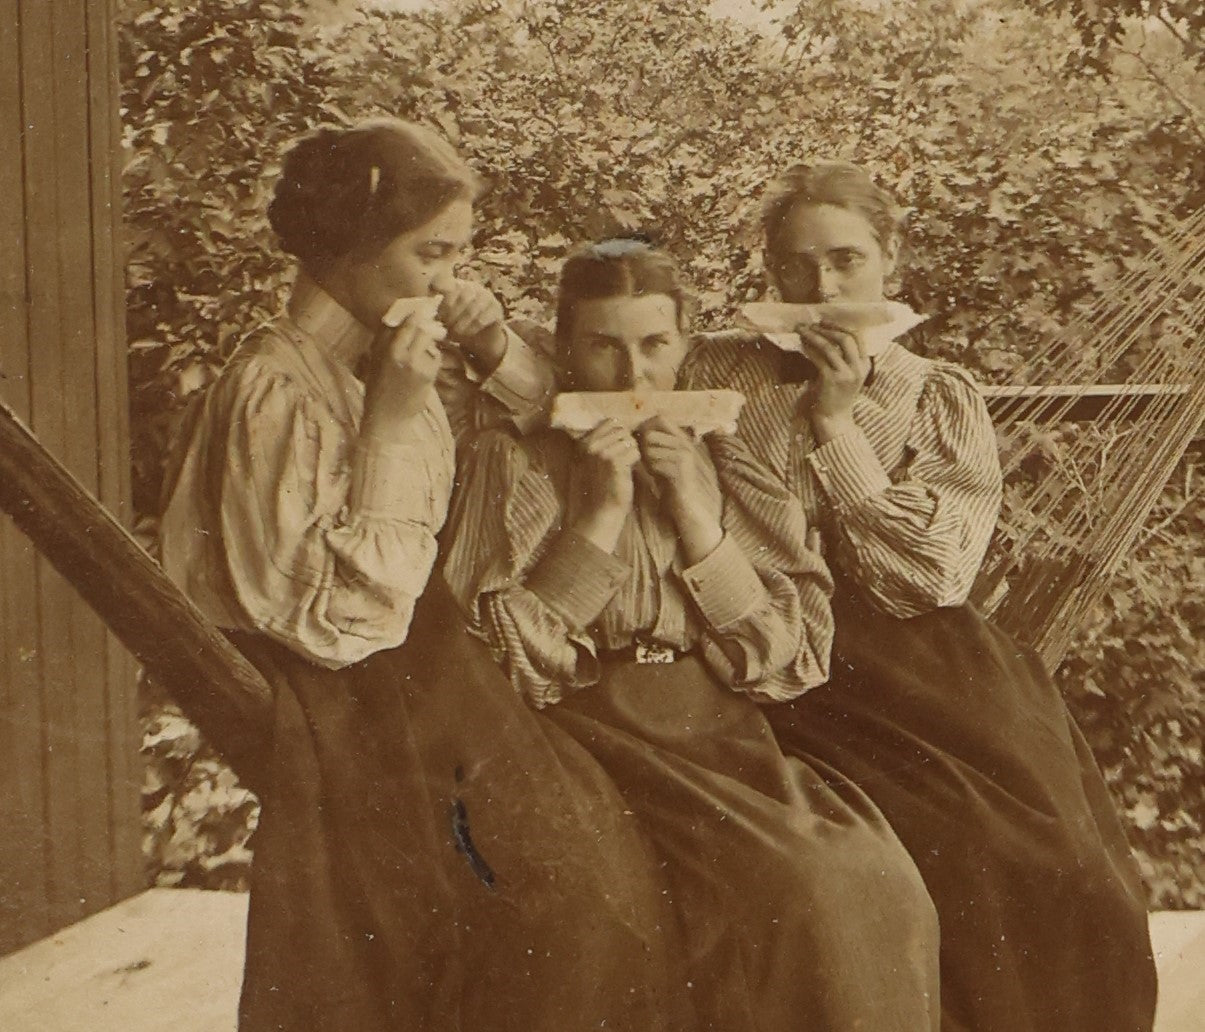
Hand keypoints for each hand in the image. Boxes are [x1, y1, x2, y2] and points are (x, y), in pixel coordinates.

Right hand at [363, 312, 445, 428]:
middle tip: (430, 315)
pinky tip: (425, 369)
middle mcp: (395, 350)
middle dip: (424, 319)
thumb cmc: (379, 389)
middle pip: (415, 324)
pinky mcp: (426, 373)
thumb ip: (384, 340)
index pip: (396, 319)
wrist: (386, 417)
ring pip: (427, 339)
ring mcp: (412, 361)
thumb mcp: (375, 361)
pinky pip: (435, 356)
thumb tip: (396, 319)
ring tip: (424, 350)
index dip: (409, 309)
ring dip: (429, 341)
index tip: (418, 305)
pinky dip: (433, 359)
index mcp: (380, 346)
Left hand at [435, 277, 506, 372]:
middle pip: (465, 294)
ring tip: (455, 332)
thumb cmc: (459, 325)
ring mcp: (487, 298)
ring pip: (475, 306)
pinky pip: (485, 317)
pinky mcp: (496, 310)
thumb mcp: (444, 316)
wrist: (481, 338)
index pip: (452, 286)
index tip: (439, 315)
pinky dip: (474, 327)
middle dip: (454, 312)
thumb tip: (423, 310)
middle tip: (446, 325)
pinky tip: (467, 334)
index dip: (445, 300)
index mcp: (459, 285)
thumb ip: (436, 309)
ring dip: (463, 321)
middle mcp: (474, 288)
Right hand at [570, 418, 639, 551]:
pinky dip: (635, 461)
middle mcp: (590, 445)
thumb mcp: (593, 459)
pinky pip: (635, 452)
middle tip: (622, 460)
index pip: (611, 422)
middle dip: (627, 443)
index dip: (620, 435)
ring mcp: (602, 453)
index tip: (618, 449)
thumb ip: (601, 441)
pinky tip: (627, 472)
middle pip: (622, 430)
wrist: (600, 511)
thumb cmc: (600, 485)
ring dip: (631, 453)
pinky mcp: (615, 462)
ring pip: (630, 440)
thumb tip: (618, 423)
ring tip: (624, 466)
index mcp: (583, 442)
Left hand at [638, 416, 722, 563]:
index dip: (644, 426)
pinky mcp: (680, 470)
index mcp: (681, 438)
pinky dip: (650, 470)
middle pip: (651, 434)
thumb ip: (656, 445)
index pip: (659, 418)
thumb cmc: (673, 482)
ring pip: (650, 449)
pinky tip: (653, 477)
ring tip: (649, 469)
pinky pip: (655, 463)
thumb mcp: (664, 459)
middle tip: (643, 459)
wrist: (689, 505)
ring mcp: (684, 456)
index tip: (638, 440)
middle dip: (641, 446)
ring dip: (645, 459)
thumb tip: (636, 431)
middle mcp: (684, 443)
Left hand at [795, 322, 870, 442]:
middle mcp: (859, 367)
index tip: (825, 321)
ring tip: (802, 330)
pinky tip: (802, 345)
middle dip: (827, 328)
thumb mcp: (846, 374)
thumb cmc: (837, 395)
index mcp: (865, 363)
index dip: (840, 326)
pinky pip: (819, 358)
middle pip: (846, 338)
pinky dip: (809, 349)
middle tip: (813, 323)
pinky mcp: (832, 379)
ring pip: (830, 346)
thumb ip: (843, 358)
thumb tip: (825, 335)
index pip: (857, 337)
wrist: (834, 419)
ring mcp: (846, 374)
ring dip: (814, 335)